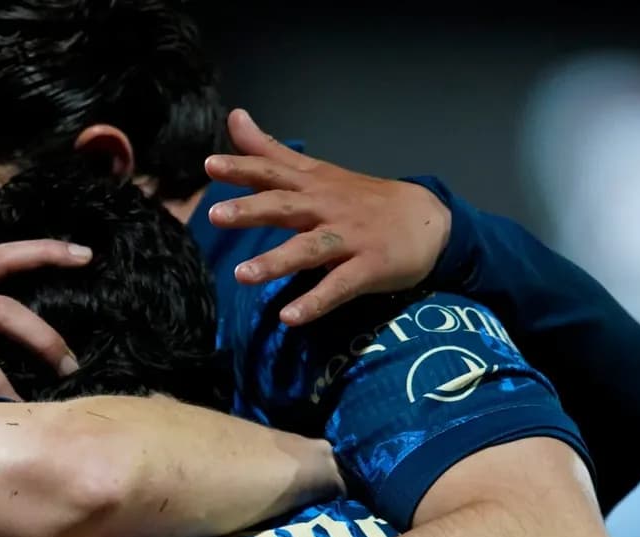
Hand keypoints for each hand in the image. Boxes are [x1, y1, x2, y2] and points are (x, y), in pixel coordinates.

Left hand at [204, 108, 451, 324]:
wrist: (429, 220)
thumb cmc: (362, 200)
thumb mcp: (316, 172)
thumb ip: (271, 151)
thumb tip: (234, 117)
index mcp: (312, 186)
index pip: (273, 171)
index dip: (243, 167)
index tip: (210, 164)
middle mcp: (327, 208)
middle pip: (286, 206)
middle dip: (251, 210)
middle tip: (215, 215)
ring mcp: (348, 238)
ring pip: (308, 249)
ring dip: (276, 261)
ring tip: (242, 276)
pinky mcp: (368, 268)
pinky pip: (338, 287)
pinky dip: (315, 302)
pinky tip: (291, 317)